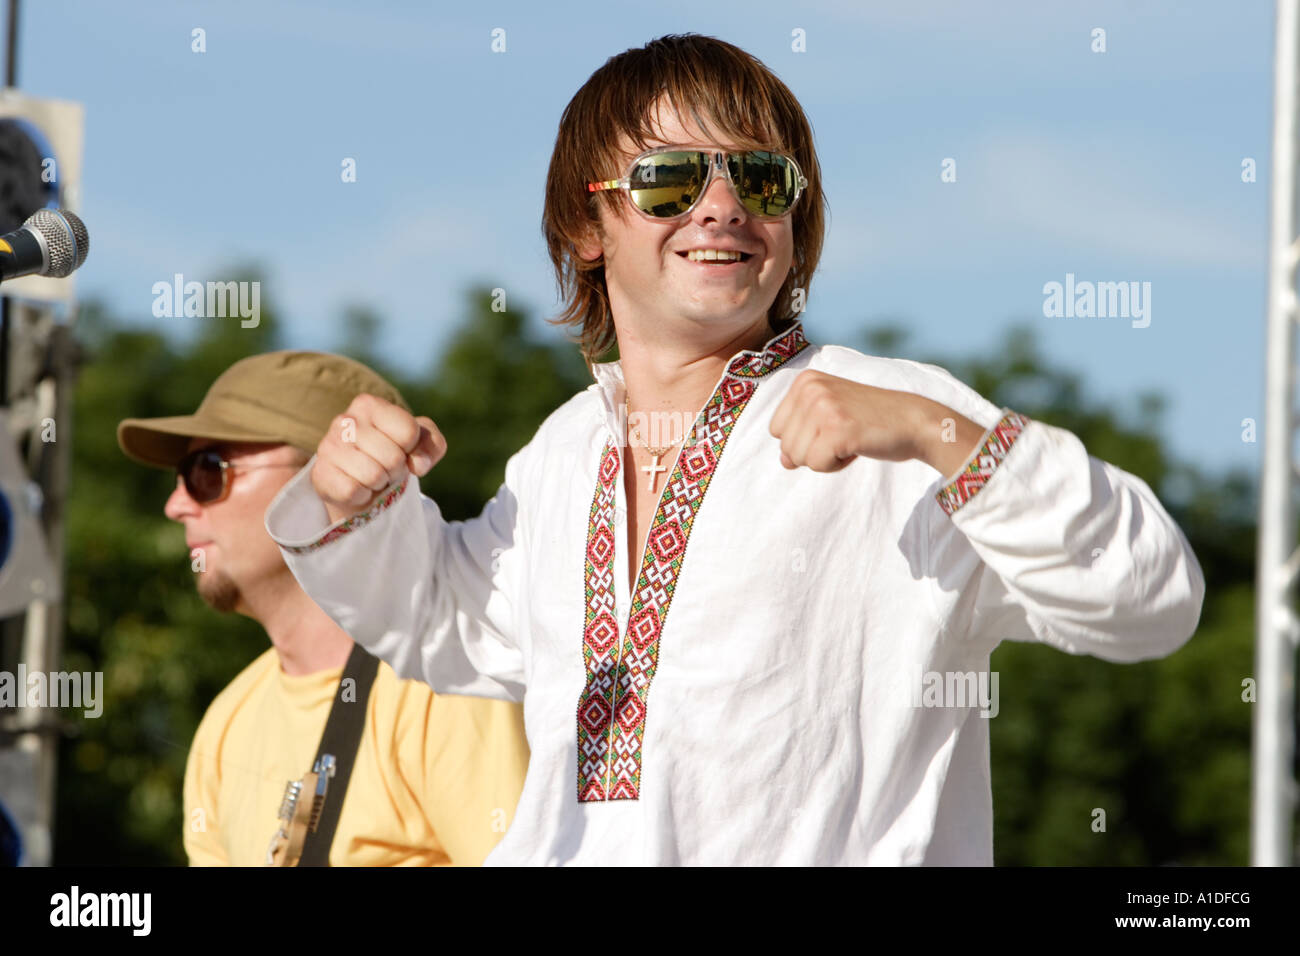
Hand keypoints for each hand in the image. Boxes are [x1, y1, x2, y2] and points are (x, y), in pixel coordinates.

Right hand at [311, 393, 444, 522]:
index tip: (402, 449)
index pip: (409, 431)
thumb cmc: (393, 454)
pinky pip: (353, 491)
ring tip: (372, 477)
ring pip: (374, 476)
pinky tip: (357, 486)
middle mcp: (345, 420)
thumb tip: (418, 464)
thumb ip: (432, 444)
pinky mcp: (320, 474)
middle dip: (396, 469)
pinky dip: (362, 495)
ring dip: (379, 483)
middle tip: (386, 468)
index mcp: (369, 404)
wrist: (361, 482)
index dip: (412, 448)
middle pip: (393, 457)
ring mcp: (328, 446)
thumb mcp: (422, 443)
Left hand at [768, 370, 982, 474]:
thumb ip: (801, 433)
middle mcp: (810, 389)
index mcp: (805, 381)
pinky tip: (856, 447)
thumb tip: (784, 461)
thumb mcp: (830, 416)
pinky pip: (817, 465)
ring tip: (851, 438)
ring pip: (798, 458)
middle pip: (785, 445)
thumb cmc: (872, 420)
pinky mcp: (836, 429)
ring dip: (826, 458)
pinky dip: (836, 465)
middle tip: (846, 433)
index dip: (804, 438)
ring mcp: (823, 407)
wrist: (915, 421)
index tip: (834, 425)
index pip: (776, 429)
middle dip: (814, 450)